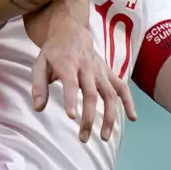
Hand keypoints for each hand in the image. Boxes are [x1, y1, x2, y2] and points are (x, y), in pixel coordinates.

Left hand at [31, 17, 136, 142]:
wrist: (72, 32)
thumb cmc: (53, 52)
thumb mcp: (39, 64)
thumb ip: (38, 86)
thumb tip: (38, 108)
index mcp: (68, 64)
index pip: (71, 83)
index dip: (71, 99)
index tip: (72, 116)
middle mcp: (87, 67)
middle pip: (92, 93)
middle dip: (89, 117)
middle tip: (83, 138)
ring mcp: (101, 70)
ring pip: (109, 94)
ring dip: (109, 116)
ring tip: (105, 137)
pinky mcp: (109, 72)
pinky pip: (122, 87)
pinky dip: (129, 102)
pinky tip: (132, 118)